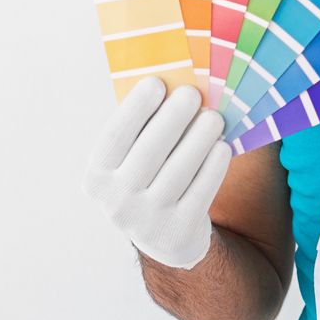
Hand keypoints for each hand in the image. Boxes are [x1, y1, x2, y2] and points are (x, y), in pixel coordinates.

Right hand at [82, 76, 231, 269]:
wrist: (165, 237)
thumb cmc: (150, 181)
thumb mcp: (133, 162)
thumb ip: (143, 132)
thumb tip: (173, 86)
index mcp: (97, 177)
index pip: (115, 137)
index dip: (135, 108)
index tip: (157, 82)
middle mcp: (116, 202)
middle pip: (148, 151)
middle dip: (172, 118)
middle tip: (192, 94)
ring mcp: (146, 221)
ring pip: (177, 171)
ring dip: (198, 139)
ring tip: (214, 117)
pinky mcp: (177, 233)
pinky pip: (199, 192)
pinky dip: (212, 167)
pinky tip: (222, 147)